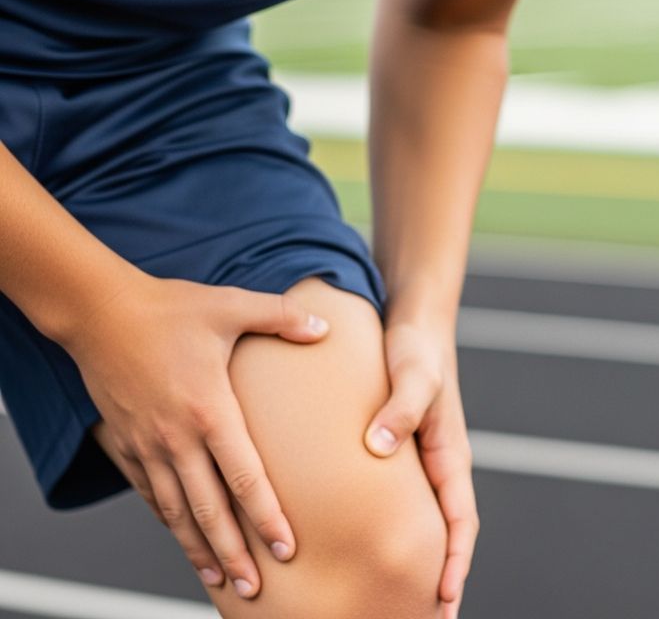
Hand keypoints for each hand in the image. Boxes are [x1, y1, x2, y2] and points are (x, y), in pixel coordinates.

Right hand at [66, 274, 330, 598]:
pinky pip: (148, 492)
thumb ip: (281, 316)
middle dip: (235, 552)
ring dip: (198, 548)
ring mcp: (146, 444)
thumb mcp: (231, 304)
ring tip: (220, 577)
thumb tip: (324, 326)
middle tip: (256, 586)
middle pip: (209, 510)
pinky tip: (181, 533)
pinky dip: (167, 519)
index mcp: (209, 410)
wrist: (101, 311)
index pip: (245, 477)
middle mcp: (176, 437)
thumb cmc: (169, 308)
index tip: (287, 546)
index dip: (267, 516)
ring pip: (175, 510)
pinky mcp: (124, 442)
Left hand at [363, 320, 478, 618]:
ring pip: (429, 520)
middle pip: (450, 531)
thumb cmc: (416, 348)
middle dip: (446, 576)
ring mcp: (423, 460)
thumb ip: (399, 407)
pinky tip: (379, 544)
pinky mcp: (404, 452)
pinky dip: (405, 530)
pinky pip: (407, 500)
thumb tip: (377, 445)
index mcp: (450, 454)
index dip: (456, 561)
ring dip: (428, 559)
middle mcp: (440, 463)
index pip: (461, 520)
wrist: (414, 325)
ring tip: (411, 601)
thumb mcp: (412, 373)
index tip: (446, 598)